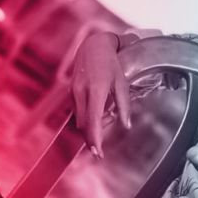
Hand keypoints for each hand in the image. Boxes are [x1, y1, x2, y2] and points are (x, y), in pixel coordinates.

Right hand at [69, 31, 130, 156]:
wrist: (93, 46)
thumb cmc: (111, 63)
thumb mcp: (122, 83)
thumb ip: (124, 105)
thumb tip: (126, 125)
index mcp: (96, 89)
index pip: (93, 120)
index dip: (94, 138)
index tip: (98, 152)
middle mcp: (81, 91)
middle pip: (83, 124)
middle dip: (90, 139)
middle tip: (99, 151)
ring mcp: (74, 92)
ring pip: (79, 119)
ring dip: (89, 130)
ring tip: (101, 132)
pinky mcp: (71, 92)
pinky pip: (77, 112)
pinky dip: (86, 120)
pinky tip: (96, 118)